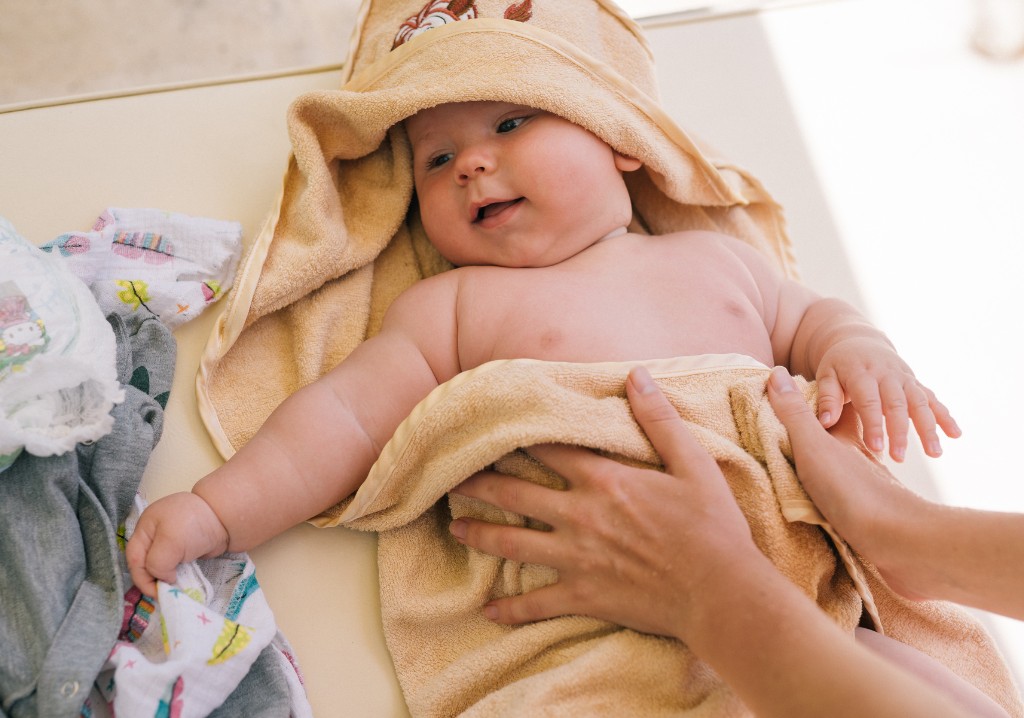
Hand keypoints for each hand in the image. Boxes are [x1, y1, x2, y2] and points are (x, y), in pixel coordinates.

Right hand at [126, 492, 229, 597]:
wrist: (225, 517)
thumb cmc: (194, 524)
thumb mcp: (170, 542)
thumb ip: (158, 563)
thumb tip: (163, 579)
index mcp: (145, 528)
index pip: (133, 558)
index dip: (141, 578)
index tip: (156, 592)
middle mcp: (154, 535)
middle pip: (144, 563)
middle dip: (151, 580)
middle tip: (163, 595)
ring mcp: (170, 542)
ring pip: (159, 566)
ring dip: (163, 580)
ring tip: (171, 592)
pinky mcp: (184, 549)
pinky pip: (174, 566)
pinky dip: (175, 577)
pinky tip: (180, 585)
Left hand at [448, 365, 771, 638]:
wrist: (721, 593)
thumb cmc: (713, 527)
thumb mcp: (693, 464)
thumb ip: (659, 419)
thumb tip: (636, 376)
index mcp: (603, 480)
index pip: (547, 450)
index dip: (517, 438)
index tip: (490, 430)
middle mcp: (580, 515)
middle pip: (516, 493)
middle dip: (481, 482)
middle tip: (453, 476)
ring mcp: (576, 558)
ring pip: (513, 543)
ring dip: (479, 533)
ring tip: (454, 526)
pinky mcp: (583, 596)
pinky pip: (536, 604)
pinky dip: (511, 609)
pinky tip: (489, 611)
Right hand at [767, 365, 931, 598]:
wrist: (899, 543)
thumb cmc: (853, 490)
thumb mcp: (815, 447)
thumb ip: (795, 414)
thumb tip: (776, 372)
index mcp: (851, 439)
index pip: (839, 413)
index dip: (825, 403)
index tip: (800, 399)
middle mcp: (864, 461)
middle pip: (846, 443)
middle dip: (829, 437)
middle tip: (800, 436)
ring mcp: (870, 491)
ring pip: (852, 472)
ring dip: (836, 470)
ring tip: (809, 474)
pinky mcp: (873, 520)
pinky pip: (854, 502)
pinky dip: (842, 500)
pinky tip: (832, 511)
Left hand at [814, 336, 959, 461]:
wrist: (859, 342)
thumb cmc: (838, 365)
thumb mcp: (826, 375)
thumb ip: (826, 398)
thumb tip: (826, 423)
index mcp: (861, 373)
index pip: (869, 401)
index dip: (873, 424)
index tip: (876, 447)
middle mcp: (887, 374)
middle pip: (897, 404)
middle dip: (900, 431)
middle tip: (899, 457)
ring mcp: (905, 378)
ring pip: (920, 402)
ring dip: (929, 427)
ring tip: (935, 453)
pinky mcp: (916, 383)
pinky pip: (933, 399)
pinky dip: (945, 415)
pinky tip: (956, 434)